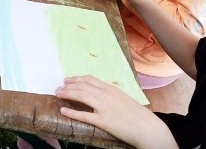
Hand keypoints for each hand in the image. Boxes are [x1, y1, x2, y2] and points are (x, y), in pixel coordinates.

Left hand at [56, 76, 174, 148]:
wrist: (147, 127)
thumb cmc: (137, 115)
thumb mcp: (124, 98)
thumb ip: (111, 95)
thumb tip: (98, 94)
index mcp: (112, 89)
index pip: (90, 79)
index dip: (76, 78)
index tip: (67, 80)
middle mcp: (107, 95)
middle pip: (82, 86)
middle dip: (68, 86)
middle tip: (58, 88)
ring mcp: (104, 107)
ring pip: (81, 96)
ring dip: (67, 94)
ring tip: (58, 95)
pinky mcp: (103, 121)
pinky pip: (83, 115)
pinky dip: (71, 112)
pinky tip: (63, 110)